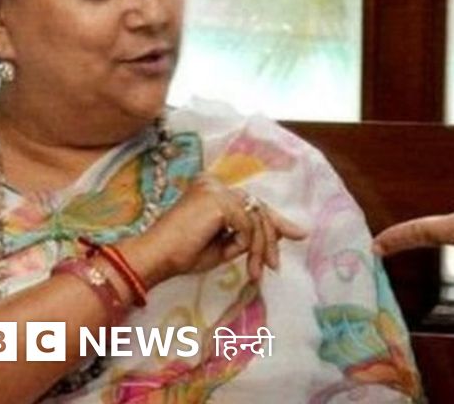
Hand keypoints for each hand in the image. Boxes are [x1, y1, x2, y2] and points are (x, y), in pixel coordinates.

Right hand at [121, 174, 307, 287]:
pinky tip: (238, 257)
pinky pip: (248, 225)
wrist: (155, 258)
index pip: (250, 202)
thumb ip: (247, 235)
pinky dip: (247, 245)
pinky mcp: (218, 200)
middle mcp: (215, 183)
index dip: (275, 220)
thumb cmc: (181, 255)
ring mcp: (217, 189)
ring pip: (256, 218)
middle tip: (276, 264)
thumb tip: (279, 232)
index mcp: (212, 189)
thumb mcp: (224, 245)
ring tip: (257, 271)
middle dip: (272, 236)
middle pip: (257, 208)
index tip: (298, 234)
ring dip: (260, 248)